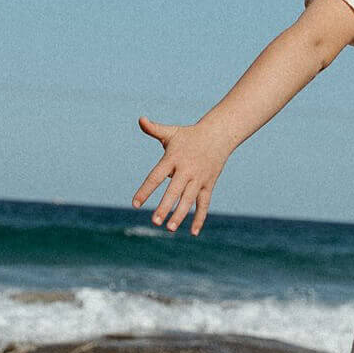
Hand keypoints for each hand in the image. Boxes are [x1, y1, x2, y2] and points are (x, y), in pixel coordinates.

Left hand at [132, 116, 228, 234]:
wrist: (218, 135)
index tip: (135, 204)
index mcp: (173, 159)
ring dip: (180, 215)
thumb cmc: (189, 136)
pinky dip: (200, 218)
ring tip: (169, 228)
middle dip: (165, 207)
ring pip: (188, 200)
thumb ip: (154, 129)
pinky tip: (192, 232)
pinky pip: (204, 204)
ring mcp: (199, 179)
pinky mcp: (208, 185)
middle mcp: (186, 170)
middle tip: (154, 221)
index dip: (145, 190)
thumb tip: (140, 120)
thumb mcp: (171, 132)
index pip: (156, 176)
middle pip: (174, 191)